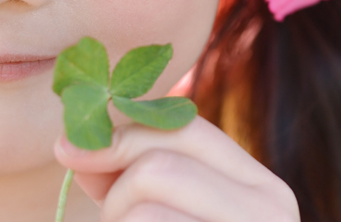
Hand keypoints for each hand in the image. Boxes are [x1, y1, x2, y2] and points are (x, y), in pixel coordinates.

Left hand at [54, 116, 300, 221]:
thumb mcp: (165, 218)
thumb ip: (131, 178)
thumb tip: (73, 140)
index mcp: (261, 189)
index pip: (187, 128)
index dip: (121, 131)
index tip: (67, 149)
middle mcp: (273, 207)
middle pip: (162, 155)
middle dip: (113, 185)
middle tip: (107, 216)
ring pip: (148, 186)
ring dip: (116, 218)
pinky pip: (146, 221)